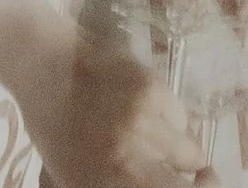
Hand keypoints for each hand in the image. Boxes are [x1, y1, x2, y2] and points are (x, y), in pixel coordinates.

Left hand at [20, 40, 213, 187]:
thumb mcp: (74, 174)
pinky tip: (151, 109)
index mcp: (100, 185)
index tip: (191, 184)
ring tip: (162, 136)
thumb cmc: (56, 127)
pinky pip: (181, 120)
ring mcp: (142, 128)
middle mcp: (124, 163)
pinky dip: (172, 121)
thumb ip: (113, 186)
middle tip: (198, 173)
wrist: (49, 71)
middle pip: (183, 182)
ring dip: (182, 150)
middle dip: (195, 180)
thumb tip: (152, 182)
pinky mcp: (156, 95)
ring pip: (189, 152)